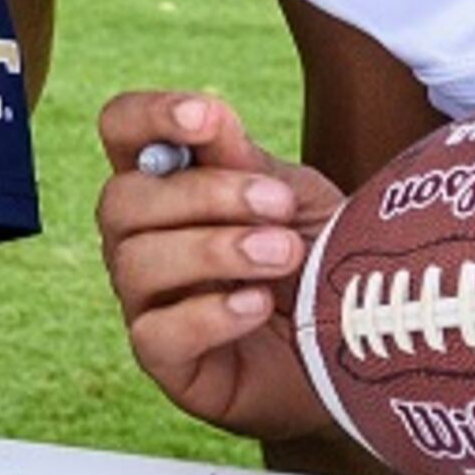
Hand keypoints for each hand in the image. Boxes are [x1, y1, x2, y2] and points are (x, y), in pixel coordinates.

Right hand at [94, 90, 342, 447]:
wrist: (353, 343)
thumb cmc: (315, 261)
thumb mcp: (292, 199)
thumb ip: (247, 161)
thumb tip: (209, 115)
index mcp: (165, 184)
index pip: (121, 131)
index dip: (149, 115)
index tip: (207, 118)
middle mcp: (138, 239)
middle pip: (121, 199)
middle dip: (204, 195)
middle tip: (278, 206)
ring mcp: (145, 301)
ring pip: (136, 262)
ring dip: (215, 251)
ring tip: (283, 255)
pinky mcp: (164, 359)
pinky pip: (156, 333)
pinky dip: (211, 314)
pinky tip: (258, 305)